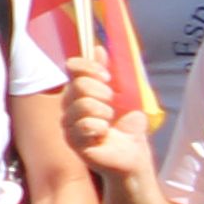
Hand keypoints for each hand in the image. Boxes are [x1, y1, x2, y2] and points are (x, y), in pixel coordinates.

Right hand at [63, 48, 153, 181]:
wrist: (133, 155)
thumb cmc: (128, 126)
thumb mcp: (125, 95)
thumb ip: (112, 73)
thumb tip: (98, 48)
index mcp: (81, 91)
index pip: (73, 68)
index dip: (89, 67)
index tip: (107, 76)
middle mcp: (70, 105)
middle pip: (78, 85)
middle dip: (101, 91)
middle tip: (113, 102)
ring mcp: (69, 124)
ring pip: (81, 106)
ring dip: (103, 111)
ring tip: (110, 121)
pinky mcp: (73, 142)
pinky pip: (82, 126)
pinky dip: (99, 127)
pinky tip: (104, 133)